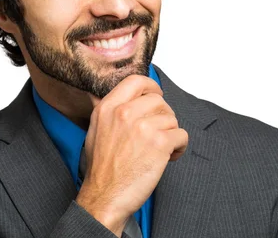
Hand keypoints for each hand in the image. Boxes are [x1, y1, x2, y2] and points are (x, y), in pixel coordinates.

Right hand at [75, 74, 188, 235]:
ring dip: (171, 134)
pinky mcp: (159, 143)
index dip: (151, 87)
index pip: (136, 80)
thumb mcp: (95, 130)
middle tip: (159, 133)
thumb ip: (110, 110)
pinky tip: (169, 156)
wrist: (105, 197)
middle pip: (159, 101)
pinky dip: (179, 146)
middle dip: (163, 117)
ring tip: (161, 149)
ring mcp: (143, 127)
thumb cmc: (101, 169)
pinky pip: (182, 135)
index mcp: (108, 107)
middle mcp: (124, 113)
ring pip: (172, 118)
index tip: (156, 97)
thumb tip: (119, 96)